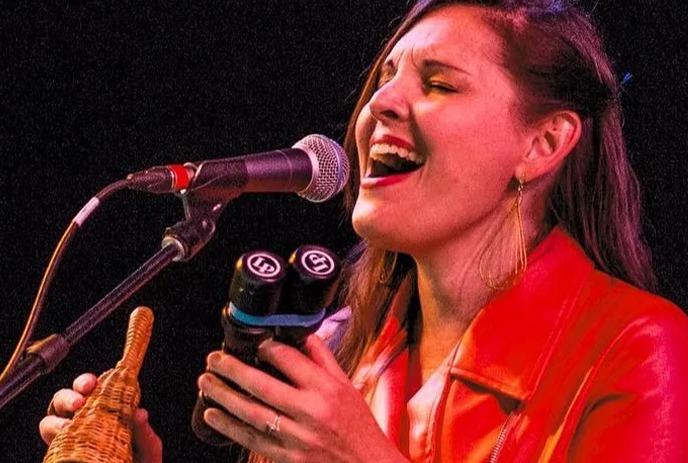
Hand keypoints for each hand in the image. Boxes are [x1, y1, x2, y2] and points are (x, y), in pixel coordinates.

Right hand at [39, 373, 162, 462]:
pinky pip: (49, 445)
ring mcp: (67, 439)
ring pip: (48, 421)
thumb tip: (140, 413)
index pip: (88, 389)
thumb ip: (144, 433)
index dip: (85, 382)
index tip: (92, 384)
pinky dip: (53, 440)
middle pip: (62, 399)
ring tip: (66, 427)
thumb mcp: (148, 449)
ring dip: (55, 421)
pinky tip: (64, 441)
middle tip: (79, 403)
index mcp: (102, 410)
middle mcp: (80, 421)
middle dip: (68, 397)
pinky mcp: (60, 456)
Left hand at [198, 335, 407, 462]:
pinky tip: (213, 415)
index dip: (265, 346)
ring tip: (206, 382)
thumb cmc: (358, 424)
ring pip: (251, 413)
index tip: (252, 340)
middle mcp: (311, 412)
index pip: (289, 359)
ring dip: (224, 396)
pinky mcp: (287, 458)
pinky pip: (252, 440)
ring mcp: (297, 437)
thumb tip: (300, 332)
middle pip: (262, 385)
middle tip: (213, 359)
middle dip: (233, 369)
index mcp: (326, 389)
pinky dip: (229, 427)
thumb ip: (322, 358)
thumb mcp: (346, 385)